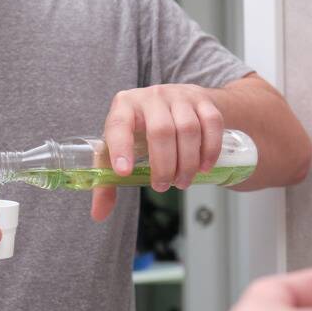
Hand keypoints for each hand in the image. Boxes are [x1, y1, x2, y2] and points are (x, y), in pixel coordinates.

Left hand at [91, 84, 224, 220]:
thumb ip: (107, 182)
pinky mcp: (203, 101)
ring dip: (188, 162)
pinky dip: (210, 150)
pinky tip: (203, 167)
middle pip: (161, 131)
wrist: (176, 103)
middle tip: (162, 186)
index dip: (120, 148)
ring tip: (183, 181)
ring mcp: (180, 96)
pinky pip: (212, 124)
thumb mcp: (120, 150)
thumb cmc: (142, 130)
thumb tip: (99, 214)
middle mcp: (152, 97)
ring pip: (188, 129)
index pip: (119, 125)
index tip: (124, 173)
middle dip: (164, 165)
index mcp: (124, 106)